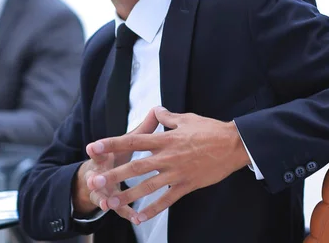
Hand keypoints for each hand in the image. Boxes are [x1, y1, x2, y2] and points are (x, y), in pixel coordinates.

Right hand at [72, 108, 159, 219]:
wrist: (94, 178)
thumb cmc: (114, 157)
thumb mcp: (127, 144)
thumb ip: (143, 130)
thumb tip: (157, 110)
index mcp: (105, 156)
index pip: (100, 151)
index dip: (97, 149)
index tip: (91, 148)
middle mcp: (101, 173)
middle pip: (99, 174)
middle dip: (97, 177)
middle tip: (93, 179)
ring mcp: (104, 189)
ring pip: (104, 194)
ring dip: (105, 198)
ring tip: (106, 203)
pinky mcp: (111, 201)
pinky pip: (120, 210)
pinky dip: (127, 213)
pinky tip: (136, 218)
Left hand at [91, 107, 250, 224]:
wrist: (233, 145)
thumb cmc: (210, 129)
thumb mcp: (186, 118)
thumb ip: (167, 118)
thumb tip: (155, 110)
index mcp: (165, 139)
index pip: (133, 141)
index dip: (112, 143)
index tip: (95, 146)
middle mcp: (167, 156)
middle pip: (135, 167)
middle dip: (114, 174)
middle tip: (95, 180)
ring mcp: (177, 173)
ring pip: (148, 187)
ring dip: (128, 195)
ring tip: (111, 202)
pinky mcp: (187, 185)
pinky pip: (167, 200)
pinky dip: (153, 209)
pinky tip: (140, 217)